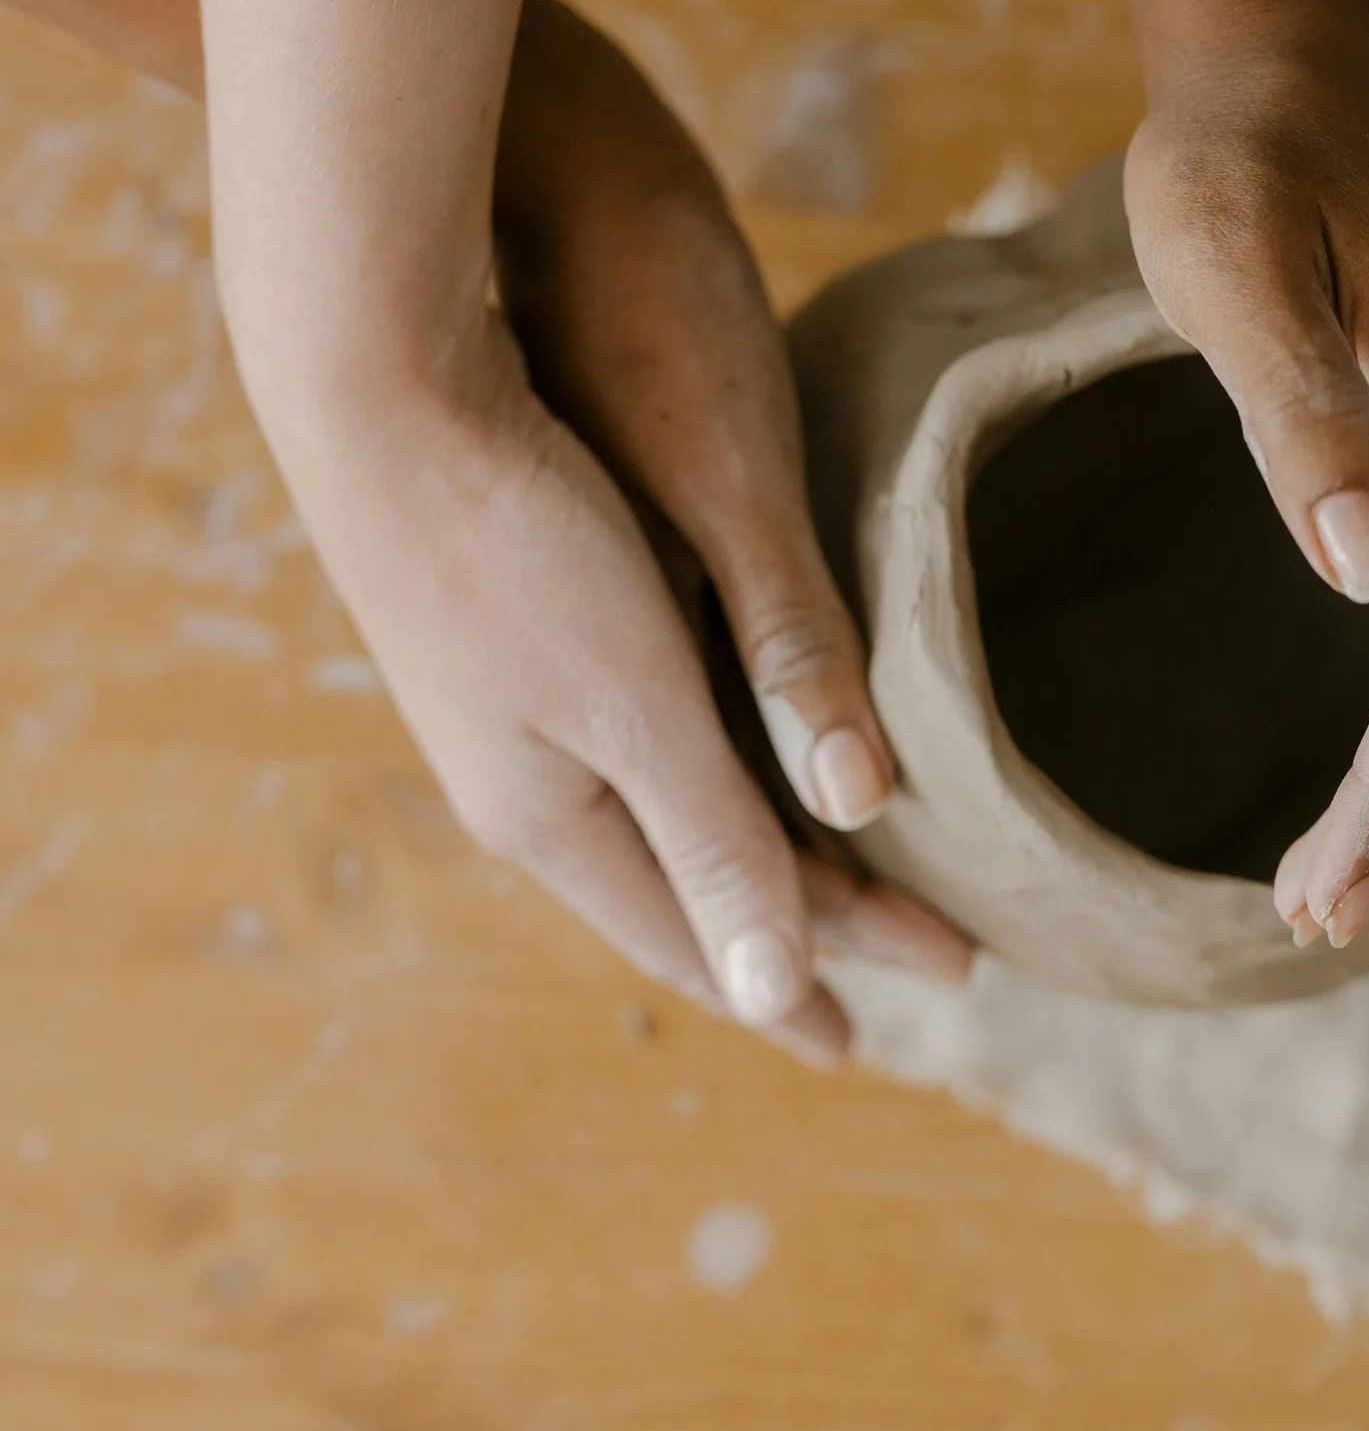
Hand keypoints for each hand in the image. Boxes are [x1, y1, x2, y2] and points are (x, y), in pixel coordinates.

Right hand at [198, 0, 964, 1068]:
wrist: (379, 380)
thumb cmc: (515, 540)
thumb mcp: (637, 703)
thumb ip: (713, 835)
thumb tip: (776, 986)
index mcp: (553, 815)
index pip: (699, 936)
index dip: (789, 993)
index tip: (864, 1050)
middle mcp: (531, 777)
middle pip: (701, 877)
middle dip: (811, 924)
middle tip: (927, 959)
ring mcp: (524, 704)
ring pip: (681, 808)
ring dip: (771, 848)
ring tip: (850, 881)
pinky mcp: (534, 626)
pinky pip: (660, 735)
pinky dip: (734, 769)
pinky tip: (754, 758)